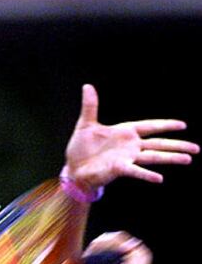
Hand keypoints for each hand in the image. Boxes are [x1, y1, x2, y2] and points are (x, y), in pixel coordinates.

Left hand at [64, 84, 199, 188]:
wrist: (73, 169)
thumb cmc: (81, 148)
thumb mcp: (86, 124)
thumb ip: (90, 106)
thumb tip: (87, 86)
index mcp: (125, 132)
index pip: (150, 126)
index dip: (165, 125)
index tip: (183, 125)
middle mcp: (130, 145)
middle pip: (158, 143)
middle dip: (177, 145)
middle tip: (197, 148)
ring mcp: (127, 158)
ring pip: (153, 157)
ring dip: (171, 157)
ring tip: (188, 159)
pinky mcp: (119, 169)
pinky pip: (136, 171)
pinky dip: (147, 174)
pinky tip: (160, 178)